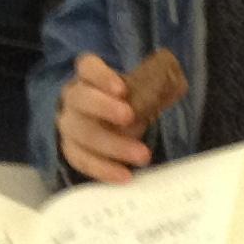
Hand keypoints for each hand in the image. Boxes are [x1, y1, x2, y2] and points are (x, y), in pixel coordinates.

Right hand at [56, 52, 149, 182]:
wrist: (103, 124)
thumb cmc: (123, 102)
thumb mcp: (133, 92)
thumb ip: (147, 91)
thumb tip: (175, 88)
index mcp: (88, 77)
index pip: (88, 67)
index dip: (102, 76)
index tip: (122, 89)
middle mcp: (73, 98)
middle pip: (81, 99)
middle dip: (104, 108)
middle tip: (130, 117)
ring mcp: (68, 125)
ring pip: (82, 134)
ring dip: (113, 145)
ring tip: (142, 156)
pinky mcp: (70, 150)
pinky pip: (82, 160)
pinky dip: (103, 169)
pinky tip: (124, 176)